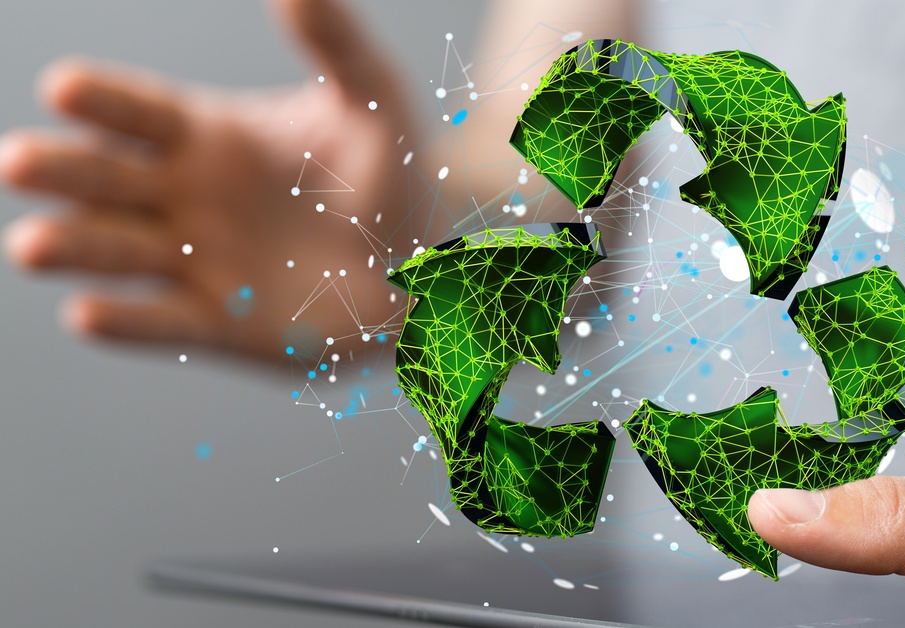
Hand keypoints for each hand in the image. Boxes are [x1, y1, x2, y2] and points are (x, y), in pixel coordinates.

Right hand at [1, 0, 420, 359]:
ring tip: (31, 245)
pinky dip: (126, 320)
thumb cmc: (390, 173)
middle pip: (103, 177)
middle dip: (61, 169)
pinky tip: (87, 314)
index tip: (65, 87)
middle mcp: (181, 195)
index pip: (137, 110)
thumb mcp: (371, 98)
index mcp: (202, 134)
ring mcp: (193, 259)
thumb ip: (334, 39)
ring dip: (73, 246)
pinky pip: (162, 321)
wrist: (421, 264)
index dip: (103, 99)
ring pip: (115, 249)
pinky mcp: (216, 322)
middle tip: (17, 163)